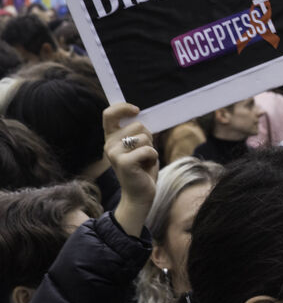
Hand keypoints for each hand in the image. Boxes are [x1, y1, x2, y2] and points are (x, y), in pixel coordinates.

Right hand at [103, 102, 157, 237]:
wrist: (140, 194)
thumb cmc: (142, 169)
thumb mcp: (139, 147)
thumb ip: (138, 132)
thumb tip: (142, 115)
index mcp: (111, 138)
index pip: (109, 114)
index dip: (122, 108)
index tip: (137, 110)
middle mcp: (109, 144)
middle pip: (138, 125)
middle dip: (149, 137)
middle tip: (144, 154)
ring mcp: (114, 153)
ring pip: (144, 137)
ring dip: (151, 149)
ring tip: (144, 161)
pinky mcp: (124, 163)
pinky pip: (148, 149)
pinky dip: (153, 157)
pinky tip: (146, 167)